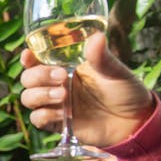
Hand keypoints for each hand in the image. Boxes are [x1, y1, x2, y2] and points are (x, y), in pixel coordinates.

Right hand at [20, 33, 154, 146]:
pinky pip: (37, 119)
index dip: (27, 58)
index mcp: (64, 67)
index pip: (37, 60)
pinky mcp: (56, 123)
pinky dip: (45, 115)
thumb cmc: (125, 91)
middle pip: (28, 79)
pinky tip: (63, 113)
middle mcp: (55, 85)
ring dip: (40, 95)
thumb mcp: (116, 71)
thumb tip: (97, 37)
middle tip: (62, 76)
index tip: (28, 55)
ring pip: (28, 98)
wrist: (133, 122)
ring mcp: (54, 104)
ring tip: (63, 95)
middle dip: (38, 76)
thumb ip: (102, 57)